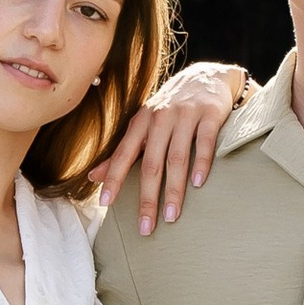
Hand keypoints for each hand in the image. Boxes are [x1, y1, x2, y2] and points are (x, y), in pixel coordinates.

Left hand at [92, 59, 246, 234]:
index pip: (123, 155)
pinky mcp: (209, 114)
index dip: (114, 179)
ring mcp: (185, 115)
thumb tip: (94, 177)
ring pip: (176, 158)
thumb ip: (122, 152)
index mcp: (141, 123)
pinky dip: (201, 163)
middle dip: (147, 198)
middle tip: (146, 227)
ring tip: (172, 216)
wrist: (207, 77)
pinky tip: (198, 185)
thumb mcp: (144, 125)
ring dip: (174, 190)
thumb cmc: (171, 109)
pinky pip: (204, 142)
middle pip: (151, 164)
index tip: (107, 205)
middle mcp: (160, 118)